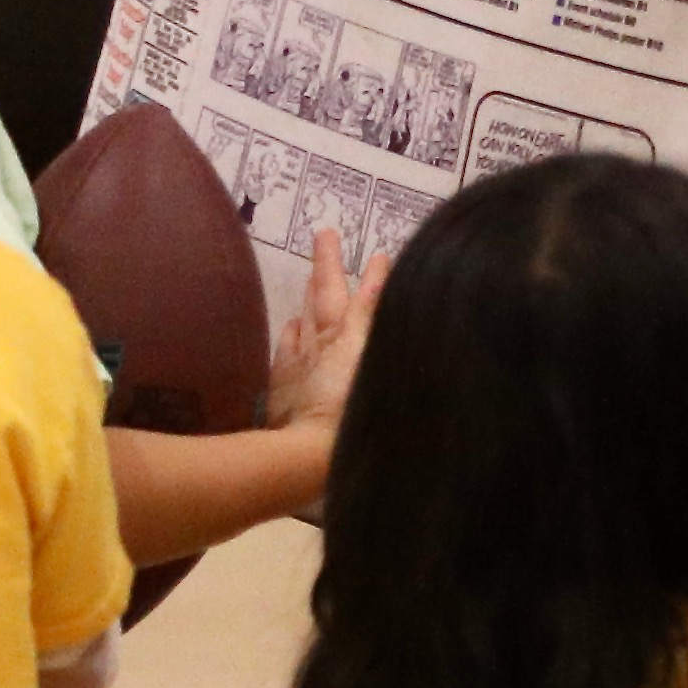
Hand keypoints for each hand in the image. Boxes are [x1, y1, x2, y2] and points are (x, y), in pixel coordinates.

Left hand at [267, 227, 384, 435]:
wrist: (308, 453)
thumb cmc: (357, 422)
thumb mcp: (384, 385)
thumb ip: (394, 355)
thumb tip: (405, 334)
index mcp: (356, 340)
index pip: (369, 299)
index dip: (377, 277)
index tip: (381, 256)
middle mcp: (327, 342)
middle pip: (327, 293)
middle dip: (328, 262)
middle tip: (324, 233)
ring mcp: (301, 359)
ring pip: (305, 315)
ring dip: (310, 293)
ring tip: (312, 275)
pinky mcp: (282, 380)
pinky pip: (287, 346)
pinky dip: (292, 331)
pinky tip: (291, 325)